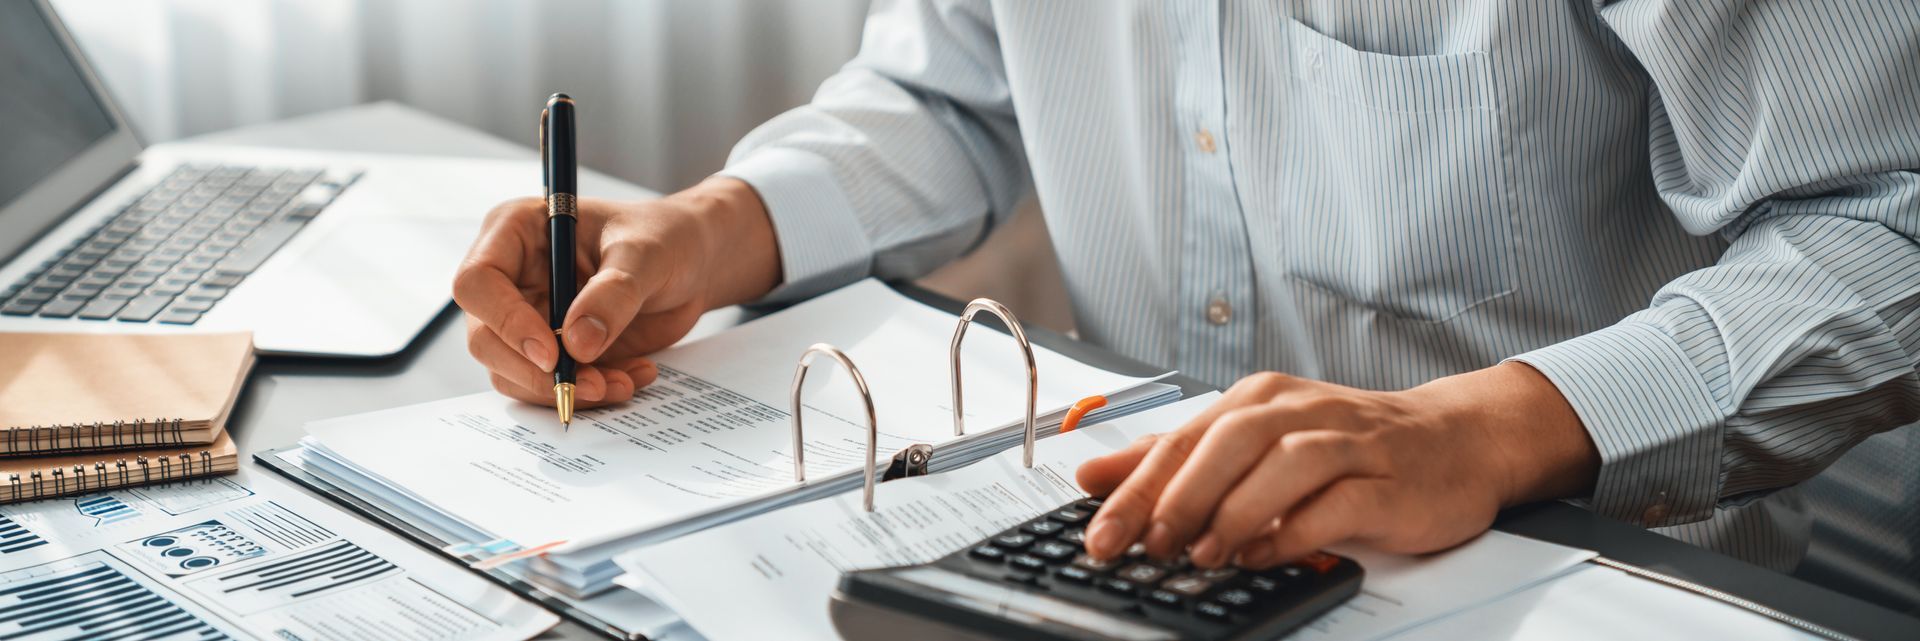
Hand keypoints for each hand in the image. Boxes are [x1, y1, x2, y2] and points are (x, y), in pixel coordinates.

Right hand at [452, 177, 779, 407]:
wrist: (692, 263)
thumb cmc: (665, 237)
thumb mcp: (647, 254)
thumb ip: (614, 294)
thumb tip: (577, 344)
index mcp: (515, 233)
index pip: (478, 282)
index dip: (506, 323)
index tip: (553, 354)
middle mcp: (511, 278)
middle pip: (486, 339)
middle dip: (537, 373)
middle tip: (592, 385)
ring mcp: (527, 318)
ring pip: (515, 373)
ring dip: (566, 391)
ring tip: (625, 383)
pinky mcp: (553, 351)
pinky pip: (551, 386)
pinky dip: (589, 394)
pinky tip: (632, 377)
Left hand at [1075, 363, 1597, 568]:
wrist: (1453, 440)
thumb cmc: (1347, 444)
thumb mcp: (1252, 441)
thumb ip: (1175, 458)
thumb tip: (1094, 474)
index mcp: (1260, 398)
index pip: (1184, 439)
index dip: (1137, 488)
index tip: (1101, 534)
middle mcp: (1300, 411)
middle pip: (1228, 443)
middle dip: (1179, 498)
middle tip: (1147, 545)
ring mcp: (1349, 443)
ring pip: (1283, 465)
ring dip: (1236, 511)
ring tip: (1204, 554)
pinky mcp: (1389, 481)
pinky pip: (1338, 502)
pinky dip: (1297, 529)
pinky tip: (1267, 552)